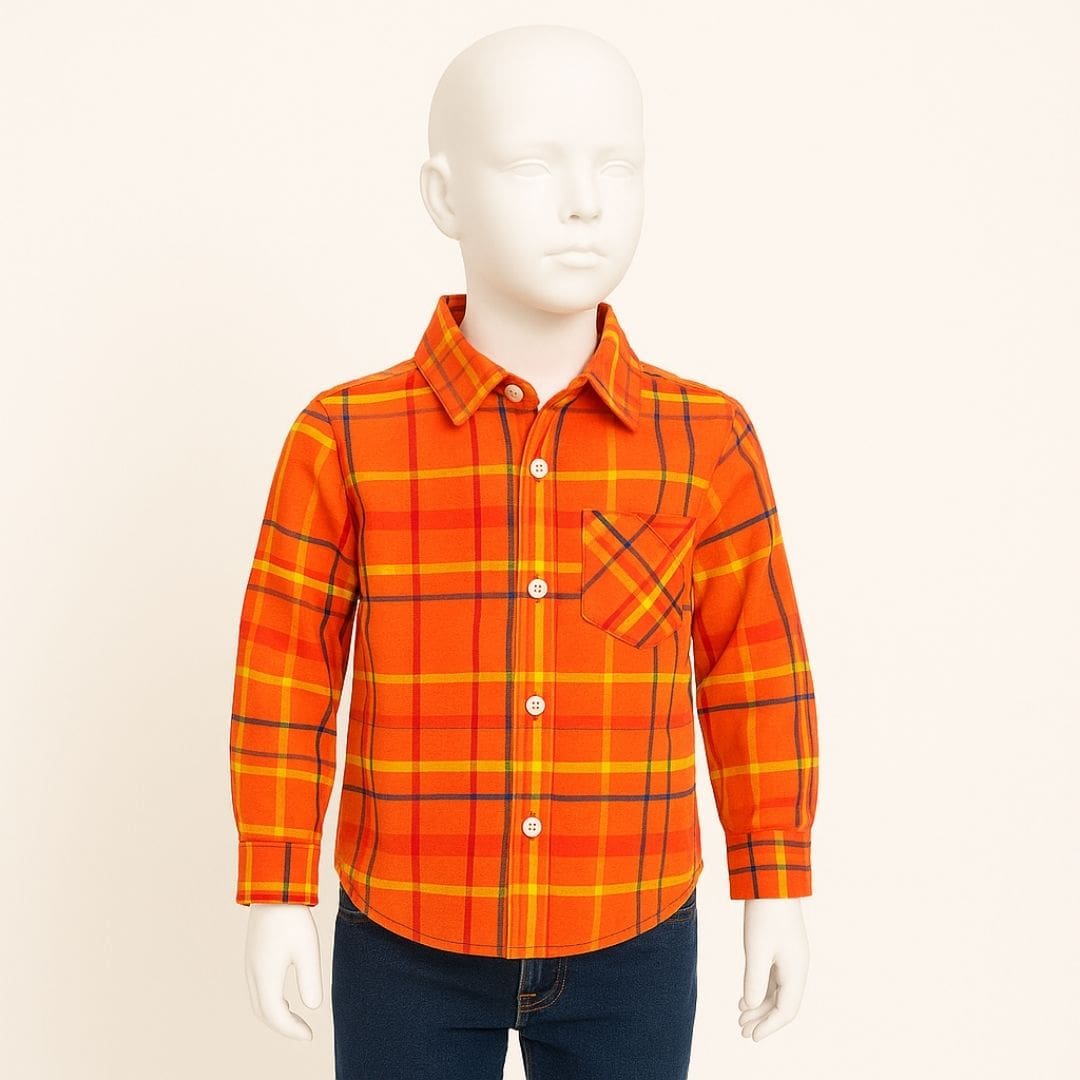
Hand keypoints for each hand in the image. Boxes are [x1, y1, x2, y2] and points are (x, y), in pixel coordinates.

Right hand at [244, 902, 323, 1039]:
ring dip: (274, 1015)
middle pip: (263, 1012)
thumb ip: (310, 980)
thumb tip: (312, 1006)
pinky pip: (256, 989)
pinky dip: (269, 1002)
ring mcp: (250, 964)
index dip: (292, 1030)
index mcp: (265, 976)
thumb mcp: (307, 950)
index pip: (275, 1015)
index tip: (310, 1035)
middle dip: (282, 1026)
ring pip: (257, 1002)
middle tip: (303, 1031)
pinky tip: (286, 997)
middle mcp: (252, 973)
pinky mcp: (253, 956)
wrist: (274, 890)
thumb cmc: (292, 918)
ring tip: (295, 1018)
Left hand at [737, 897, 808, 1039]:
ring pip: (776, 991)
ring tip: (740, 1018)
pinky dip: (759, 990)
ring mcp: (789, 958)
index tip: (752, 1037)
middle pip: (782, 1003)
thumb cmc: (766, 914)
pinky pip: (772, 978)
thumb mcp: (756, 949)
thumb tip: (750, 1006)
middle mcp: (796, 967)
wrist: (772, 881)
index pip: (786, 1010)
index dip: (770, 1026)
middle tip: (742, 1032)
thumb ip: (754, 980)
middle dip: (762, 1019)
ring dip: (759, 1006)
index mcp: (796, 971)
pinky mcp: (780, 949)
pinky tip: (744, 998)